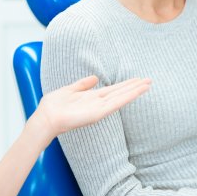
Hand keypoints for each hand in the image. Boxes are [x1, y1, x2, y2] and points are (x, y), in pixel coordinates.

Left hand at [36, 76, 150, 137]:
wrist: (46, 118)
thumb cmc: (53, 106)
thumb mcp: (69, 90)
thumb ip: (82, 84)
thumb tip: (95, 77)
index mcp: (92, 97)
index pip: (113, 89)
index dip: (125, 84)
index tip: (137, 79)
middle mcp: (98, 103)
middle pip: (121, 93)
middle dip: (134, 87)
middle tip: (149, 80)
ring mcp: (100, 109)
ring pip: (122, 97)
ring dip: (135, 90)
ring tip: (148, 84)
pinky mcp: (99, 113)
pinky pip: (116, 103)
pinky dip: (128, 97)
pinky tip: (137, 91)